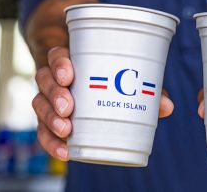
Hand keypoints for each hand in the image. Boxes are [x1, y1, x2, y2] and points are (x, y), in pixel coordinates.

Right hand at [32, 46, 173, 160]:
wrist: (85, 83)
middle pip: (44, 80)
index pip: (56, 55)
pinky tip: (65, 151)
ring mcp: (49, 98)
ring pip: (39, 104)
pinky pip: (42, 130)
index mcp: (70, 59)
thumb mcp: (123, 76)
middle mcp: (54, 77)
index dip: (59, 64)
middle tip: (69, 108)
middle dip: (55, 94)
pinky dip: (51, 142)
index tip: (69, 76)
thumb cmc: (107, 74)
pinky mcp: (48, 118)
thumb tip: (167, 106)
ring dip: (50, 118)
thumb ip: (144, 88)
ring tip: (66, 130)